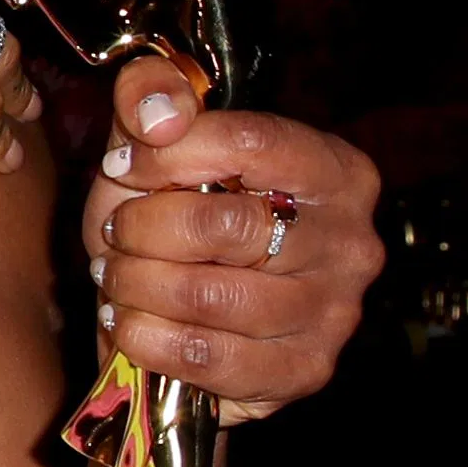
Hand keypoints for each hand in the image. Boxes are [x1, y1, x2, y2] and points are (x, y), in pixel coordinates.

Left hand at [83, 60, 381, 421]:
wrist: (180, 322)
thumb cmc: (173, 222)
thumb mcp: (154, 147)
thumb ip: (151, 96)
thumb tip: (160, 114)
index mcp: (334, 170)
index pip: (247, 143)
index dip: (166, 154)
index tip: (122, 167)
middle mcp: (351, 240)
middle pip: (224, 225)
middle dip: (144, 229)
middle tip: (116, 236)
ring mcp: (334, 311)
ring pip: (207, 295)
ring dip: (137, 286)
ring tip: (117, 277)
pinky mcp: (302, 370)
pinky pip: (205, 355)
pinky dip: (146, 337)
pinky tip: (129, 321)